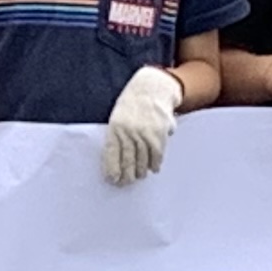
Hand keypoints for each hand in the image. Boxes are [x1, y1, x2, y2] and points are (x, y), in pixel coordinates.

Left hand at [101, 63, 182, 184]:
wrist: (152, 87)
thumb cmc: (132, 104)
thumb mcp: (118, 116)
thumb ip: (117, 136)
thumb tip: (115, 160)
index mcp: (115, 127)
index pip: (112, 154)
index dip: (112, 169)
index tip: (112, 180)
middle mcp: (129, 132)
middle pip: (128, 160)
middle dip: (126, 175)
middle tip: (125, 183)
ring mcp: (145, 133)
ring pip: (143, 160)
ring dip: (141, 171)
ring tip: (139, 176)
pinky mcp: (159, 134)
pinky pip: (157, 155)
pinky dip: (155, 163)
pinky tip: (153, 168)